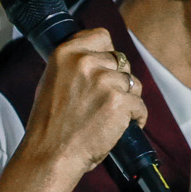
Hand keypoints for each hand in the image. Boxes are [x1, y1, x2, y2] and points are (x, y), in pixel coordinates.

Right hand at [0, 28, 145, 191]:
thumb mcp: (52, 81)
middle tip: (106, 102)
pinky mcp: (119, 102)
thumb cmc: (50, 125)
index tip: (106, 68)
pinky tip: (123, 127)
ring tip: (112, 117)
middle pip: (120, 62)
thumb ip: (74, 66)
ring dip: (128, 99)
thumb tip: (98, 58)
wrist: (51, 155)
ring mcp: (104, 81)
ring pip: (133, 83)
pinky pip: (140, 105)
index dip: (108, 53)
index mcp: (66, 53)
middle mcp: (85, 62)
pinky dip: (136, 118)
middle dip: (118, 80)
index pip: (102, 36)